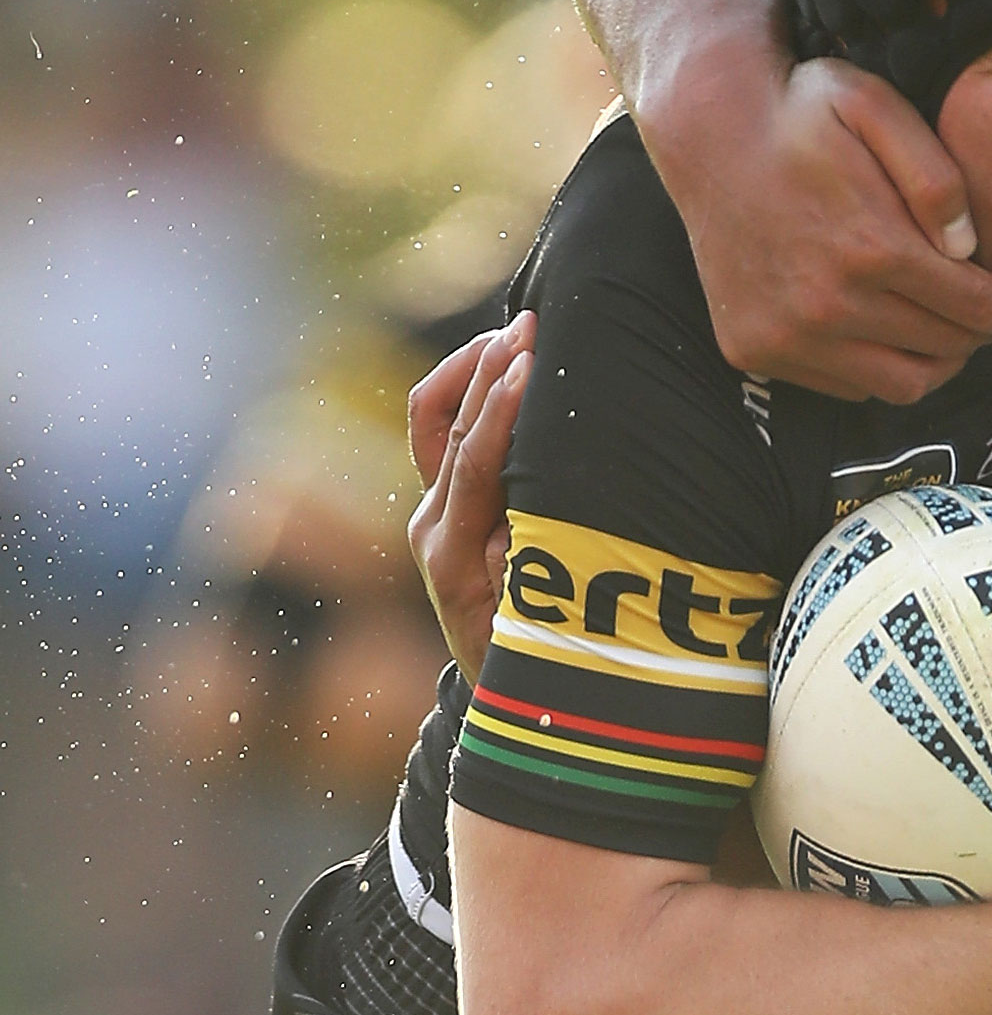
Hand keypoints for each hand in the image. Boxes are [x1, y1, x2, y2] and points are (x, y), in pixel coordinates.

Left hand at [406, 313, 533, 678]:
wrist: (496, 691)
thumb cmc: (533, 661)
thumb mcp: (537, 622)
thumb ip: (534, 567)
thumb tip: (535, 517)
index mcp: (451, 553)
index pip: (472, 463)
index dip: (500, 412)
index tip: (529, 366)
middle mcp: (431, 526)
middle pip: (452, 429)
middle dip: (490, 370)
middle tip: (531, 323)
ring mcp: (430, 514)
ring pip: (436, 421)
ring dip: (472, 369)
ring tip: (513, 330)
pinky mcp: (439, 507)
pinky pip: (438, 432)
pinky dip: (465, 390)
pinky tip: (498, 361)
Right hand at [648, 46, 991, 401]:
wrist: (707, 133)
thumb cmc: (804, 112)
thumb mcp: (877, 107)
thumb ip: (936, 176)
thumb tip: (970, 248)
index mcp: (870, 246)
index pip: (977, 308)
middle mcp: (826, 304)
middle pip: (946, 347)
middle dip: (983, 333)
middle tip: (988, 306)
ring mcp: (786, 335)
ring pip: (902, 382)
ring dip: (936, 358)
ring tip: (942, 320)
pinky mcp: (755, 350)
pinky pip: (847, 386)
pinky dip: (879, 365)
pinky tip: (880, 322)